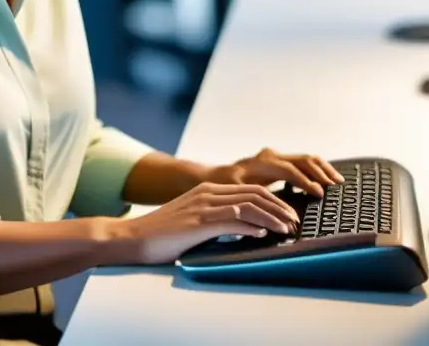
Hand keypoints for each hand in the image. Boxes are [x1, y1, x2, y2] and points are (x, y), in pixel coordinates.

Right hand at [111, 182, 301, 265]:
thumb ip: (215, 219)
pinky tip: (263, 234)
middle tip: (295, 221)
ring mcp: (203, 207)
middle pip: (255, 194)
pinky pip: (233, 220)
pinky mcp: (199, 222)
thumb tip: (244, 228)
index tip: (288, 215)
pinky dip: (253, 226)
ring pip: (249, 206)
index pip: (250, 190)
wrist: (132, 237)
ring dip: (273, 218)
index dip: (274, 202)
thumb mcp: (192, 220)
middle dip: (280, 207)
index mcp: (207, 190)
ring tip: (287, 229)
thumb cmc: (161, 235)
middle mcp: (207, 194)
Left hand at [205, 148, 343, 198]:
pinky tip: (326, 180)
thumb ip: (254, 201)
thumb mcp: (238, 193)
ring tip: (337, 182)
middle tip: (335, 186)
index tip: (319, 194)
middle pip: (303, 160)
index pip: (290, 170)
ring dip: (323, 169)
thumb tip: (272, 214)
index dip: (306, 182)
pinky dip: (317, 169)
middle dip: (320, 173)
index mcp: (263, 162)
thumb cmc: (228, 187)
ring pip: (307, 158)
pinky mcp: (281, 160)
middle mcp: (272, 155)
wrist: (220, 176)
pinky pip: (304, 162)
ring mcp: (277, 155)